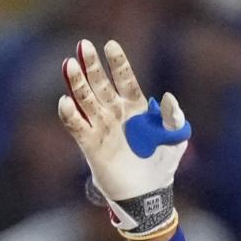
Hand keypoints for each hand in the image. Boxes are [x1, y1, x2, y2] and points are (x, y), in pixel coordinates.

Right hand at [57, 38, 190, 238]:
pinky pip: (78, 127)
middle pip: (101, 85)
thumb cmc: (161, 166)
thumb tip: (167, 96)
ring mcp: (101, 128)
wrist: (148, 196)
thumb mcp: (176, 140)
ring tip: (68, 65)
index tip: (110, 44)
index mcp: (136, 109)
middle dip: (92, 66)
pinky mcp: (91, 146)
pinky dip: (70, 115)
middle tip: (83, 45)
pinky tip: (65, 102)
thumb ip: (174, 118)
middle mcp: (115, 114)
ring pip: (86, 101)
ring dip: (77, 83)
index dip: (118, 63)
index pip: (126, 80)